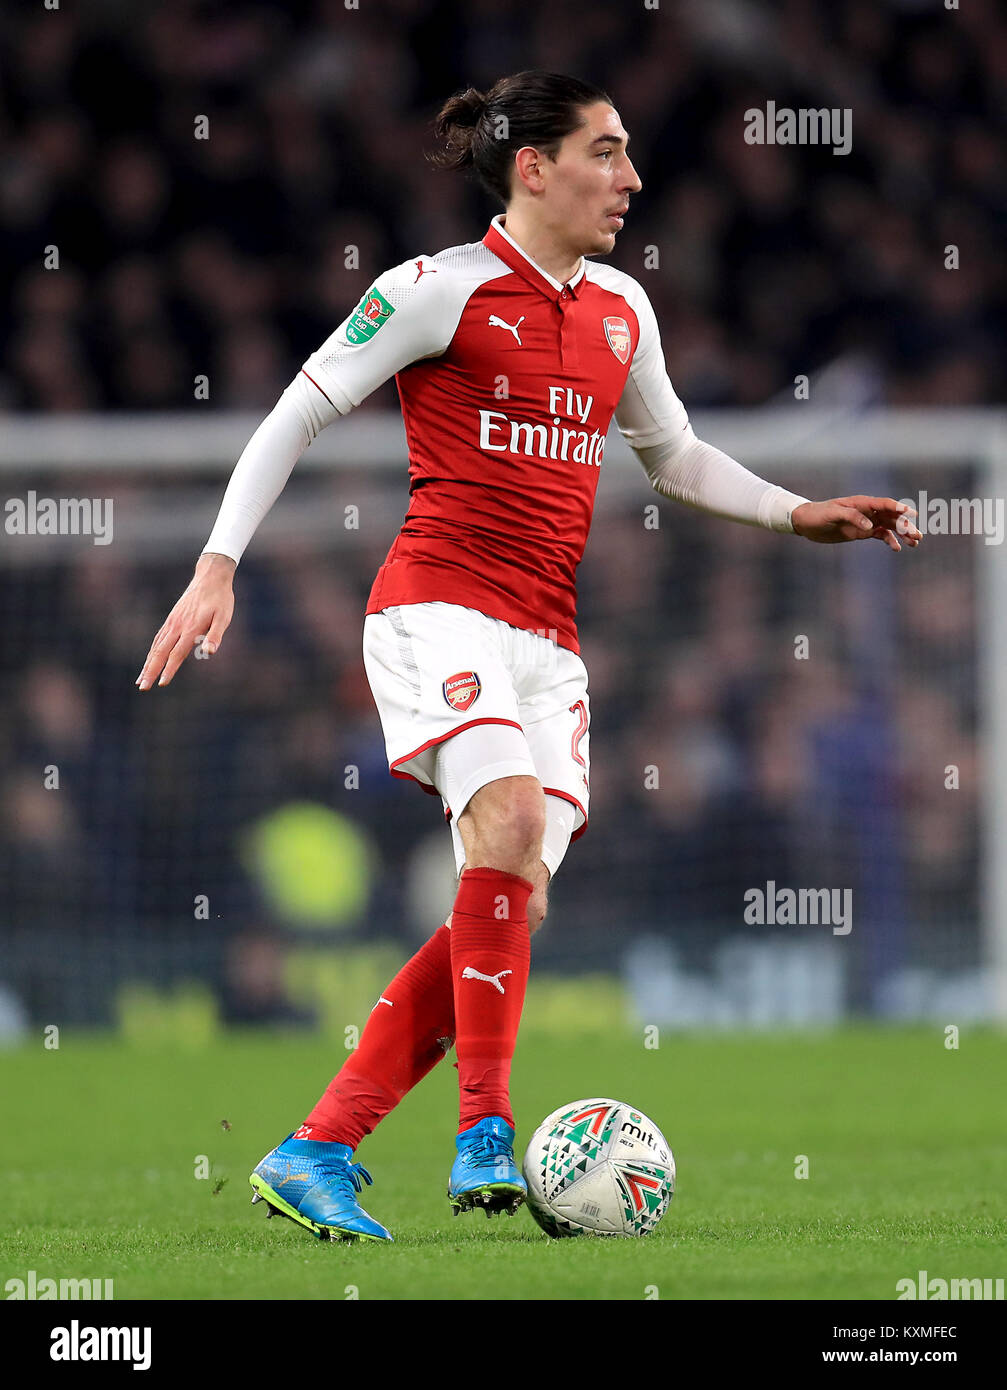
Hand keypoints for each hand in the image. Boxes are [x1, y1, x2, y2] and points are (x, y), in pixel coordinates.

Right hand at [136, 553, 235, 689]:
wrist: (210, 577)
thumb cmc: (221, 599)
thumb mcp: (224, 617)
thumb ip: (215, 635)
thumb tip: (209, 652)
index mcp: (191, 628)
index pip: (177, 654)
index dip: (169, 670)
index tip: (161, 684)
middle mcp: (177, 626)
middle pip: (160, 653)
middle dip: (150, 671)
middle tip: (142, 687)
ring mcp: (172, 622)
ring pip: (156, 646)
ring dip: (147, 663)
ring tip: (140, 679)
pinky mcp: (171, 619)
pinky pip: (158, 638)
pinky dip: (152, 651)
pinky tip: (149, 659)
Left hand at [791, 496, 920, 551]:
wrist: (807, 523)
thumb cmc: (818, 514)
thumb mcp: (833, 514)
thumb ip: (852, 517)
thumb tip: (870, 526)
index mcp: (862, 503)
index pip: (885, 504)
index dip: (899, 508)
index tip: (912, 513)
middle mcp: (868, 511)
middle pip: (892, 517)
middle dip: (906, 525)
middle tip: (918, 536)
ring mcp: (867, 521)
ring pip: (890, 526)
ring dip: (903, 533)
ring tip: (915, 543)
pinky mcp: (862, 532)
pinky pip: (881, 535)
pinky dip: (890, 541)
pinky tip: (897, 548)